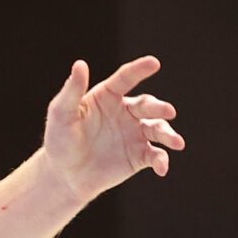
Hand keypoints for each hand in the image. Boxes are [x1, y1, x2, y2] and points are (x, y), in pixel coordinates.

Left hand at [43, 56, 183, 200]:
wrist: (65, 175)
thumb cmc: (60, 140)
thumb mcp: (61, 114)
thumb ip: (72, 90)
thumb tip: (80, 64)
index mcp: (108, 96)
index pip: (126, 78)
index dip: (139, 69)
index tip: (154, 63)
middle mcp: (126, 112)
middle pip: (147, 105)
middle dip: (159, 108)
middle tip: (169, 111)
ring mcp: (135, 133)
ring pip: (157, 129)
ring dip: (168, 134)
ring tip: (177, 143)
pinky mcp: (139, 156)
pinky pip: (155, 155)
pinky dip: (162, 160)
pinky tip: (162, 168)